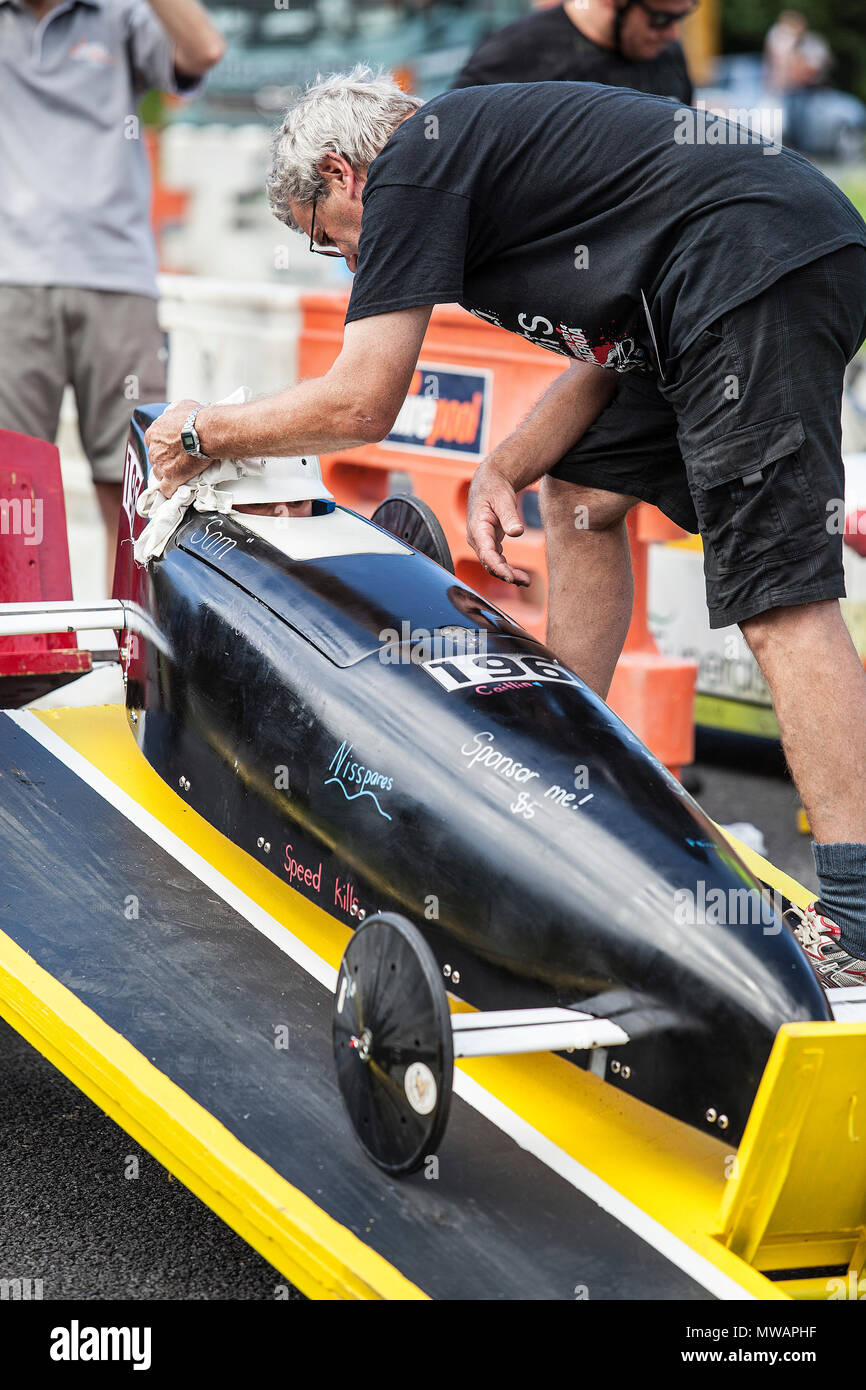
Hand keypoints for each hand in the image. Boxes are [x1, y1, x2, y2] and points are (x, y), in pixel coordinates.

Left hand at [144, 399, 208, 496]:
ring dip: (167, 475)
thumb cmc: (196, 418)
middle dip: (164, 461)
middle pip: (155, 460)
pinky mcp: (172, 477)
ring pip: (159, 474)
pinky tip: (175, 490)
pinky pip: (166, 489)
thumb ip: (174, 412)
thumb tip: (175, 412)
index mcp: (154, 433)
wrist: (206, 431)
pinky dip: (170, 490)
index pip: (152, 443)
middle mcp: (154, 449)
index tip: (170, 448)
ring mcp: (162, 465)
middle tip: (178, 460)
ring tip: (179, 474)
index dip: (162, 447)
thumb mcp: (182, 406)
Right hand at [466, 463, 529, 586]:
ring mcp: (482, 543)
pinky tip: (520, 576)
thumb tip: (517, 532)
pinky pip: (497, 560)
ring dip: (508, 574)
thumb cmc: (495, 489)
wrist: (490, 483)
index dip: (497, 566)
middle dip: (505, 574)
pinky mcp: (489, 543)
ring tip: (526, 581)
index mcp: (478, 529)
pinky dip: (507, 569)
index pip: (486, 553)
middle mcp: (477, 539)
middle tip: (525, 581)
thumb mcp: (504, 499)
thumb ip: (509, 516)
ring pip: (493, 564)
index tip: (509, 576)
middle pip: (489, 562)